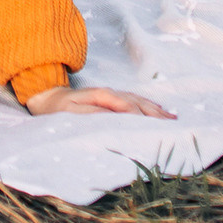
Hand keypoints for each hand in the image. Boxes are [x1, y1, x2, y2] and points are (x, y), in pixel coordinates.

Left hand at [25, 82, 174, 120]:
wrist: (49, 98)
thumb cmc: (60, 110)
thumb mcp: (72, 113)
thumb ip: (93, 114)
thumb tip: (114, 117)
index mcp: (102, 96)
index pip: (127, 106)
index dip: (140, 116)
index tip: (154, 128)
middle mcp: (111, 94)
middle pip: (137, 102)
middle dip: (155, 113)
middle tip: (172, 125)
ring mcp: (113, 95)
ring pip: (139, 101)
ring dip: (156, 110)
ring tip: (172, 119)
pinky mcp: (113, 100)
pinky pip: (135, 101)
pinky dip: (149, 107)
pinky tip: (160, 111)